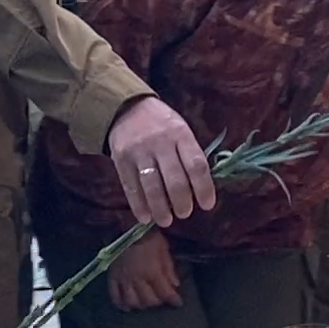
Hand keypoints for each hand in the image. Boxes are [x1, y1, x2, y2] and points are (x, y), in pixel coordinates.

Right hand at [107, 98, 216, 227]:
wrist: (126, 107)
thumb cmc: (161, 123)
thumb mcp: (181, 129)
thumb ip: (190, 154)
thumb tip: (202, 188)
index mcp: (181, 134)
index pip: (196, 165)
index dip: (204, 188)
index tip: (207, 205)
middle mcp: (160, 143)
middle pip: (175, 179)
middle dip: (182, 202)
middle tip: (185, 213)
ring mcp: (139, 151)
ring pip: (152, 186)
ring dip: (161, 208)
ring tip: (166, 220)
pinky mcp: (121, 159)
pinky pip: (131, 187)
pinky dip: (139, 206)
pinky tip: (145, 217)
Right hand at [108, 231, 182, 310]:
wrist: (125, 226)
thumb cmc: (148, 236)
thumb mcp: (163, 249)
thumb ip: (169, 268)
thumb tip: (175, 285)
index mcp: (152, 272)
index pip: (165, 293)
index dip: (174, 300)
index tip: (178, 303)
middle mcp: (137, 279)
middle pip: (149, 300)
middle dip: (158, 302)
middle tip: (162, 299)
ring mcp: (124, 279)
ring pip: (133, 301)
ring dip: (141, 305)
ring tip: (146, 302)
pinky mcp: (112, 277)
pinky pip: (115, 296)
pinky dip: (122, 304)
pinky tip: (128, 307)